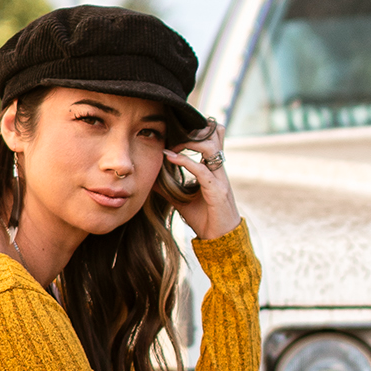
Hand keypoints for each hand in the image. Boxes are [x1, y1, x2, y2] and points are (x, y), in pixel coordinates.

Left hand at [162, 121, 241, 240]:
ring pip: (212, 147)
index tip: (174, 134)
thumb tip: (151, 180)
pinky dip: (185, 161)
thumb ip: (169, 189)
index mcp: (213, 170)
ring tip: (172, 147)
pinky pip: (202, 170)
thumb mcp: (182, 200)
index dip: (197, 130)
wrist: (219, 240)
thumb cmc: (205, 219)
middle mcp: (218, 171)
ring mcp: (219, 180)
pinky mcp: (217, 191)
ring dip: (191, 142)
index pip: (212, 139)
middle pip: (216, 135)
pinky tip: (170, 158)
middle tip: (174, 137)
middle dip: (195, 130)